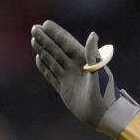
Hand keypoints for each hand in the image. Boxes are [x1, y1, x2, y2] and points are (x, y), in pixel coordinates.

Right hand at [31, 20, 139, 138]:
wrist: (104, 115)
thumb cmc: (105, 92)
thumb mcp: (99, 71)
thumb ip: (93, 53)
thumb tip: (92, 34)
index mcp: (85, 61)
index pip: (67, 43)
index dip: (57, 34)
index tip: (45, 24)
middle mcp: (76, 68)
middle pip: (57, 50)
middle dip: (46, 39)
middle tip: (34, 28)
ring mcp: (70, 78)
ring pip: (53, 61)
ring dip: (43, 50)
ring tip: (33, 40)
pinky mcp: (65, 89)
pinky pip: (51, 75)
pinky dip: (44, 67)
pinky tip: (38, 59)